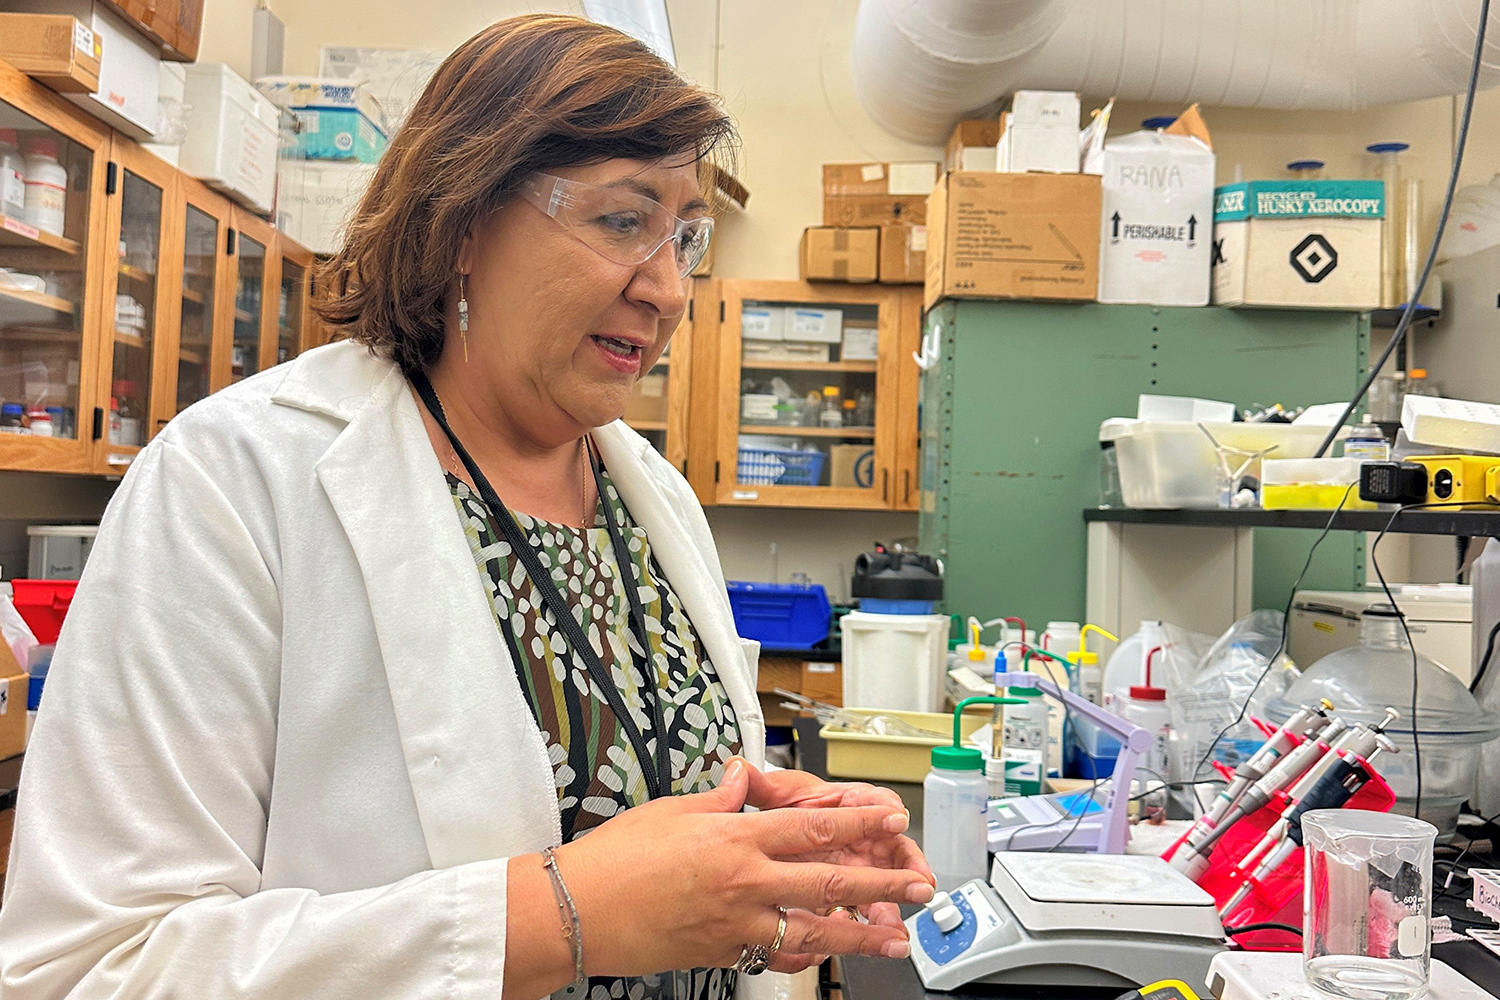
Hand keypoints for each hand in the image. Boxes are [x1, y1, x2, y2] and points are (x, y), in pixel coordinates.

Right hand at [558, 759, 934, 976]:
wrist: (577, 912)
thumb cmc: (616, 859)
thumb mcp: (672, 810)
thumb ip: (720, 799)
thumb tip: (743, 780)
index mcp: (735, 838)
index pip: (813, 824)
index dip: (859, 820)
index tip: (890, 818)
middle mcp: (744, 881)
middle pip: (828, 880)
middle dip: (881, 882)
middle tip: (917, 884)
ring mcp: (737, 922)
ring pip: (814, 928)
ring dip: (861, 933)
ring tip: (895, 937)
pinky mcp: (723, 952)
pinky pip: (776, 953)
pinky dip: (806, 954)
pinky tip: (828, 955)